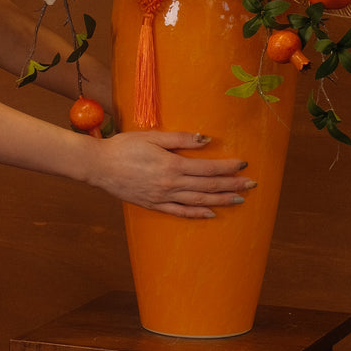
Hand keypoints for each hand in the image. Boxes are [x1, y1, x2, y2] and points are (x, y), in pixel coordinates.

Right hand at [89, 132, 255, 219]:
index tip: (244, 164)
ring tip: (239, 200)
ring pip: (198, 202)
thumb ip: (181, 139)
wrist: (99, 166)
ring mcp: (162, 198)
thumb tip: (207, 140)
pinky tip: (211, 214)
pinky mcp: (154, 205)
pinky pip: (180, 212)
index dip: (228, 167)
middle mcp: (171, 184)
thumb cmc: (124, 146)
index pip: (208, 168)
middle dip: (232, 185)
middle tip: (252, 184)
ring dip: (221, 201)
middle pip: (208, 186)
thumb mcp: (152, 136)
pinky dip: (197, 214)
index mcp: (172, 165)